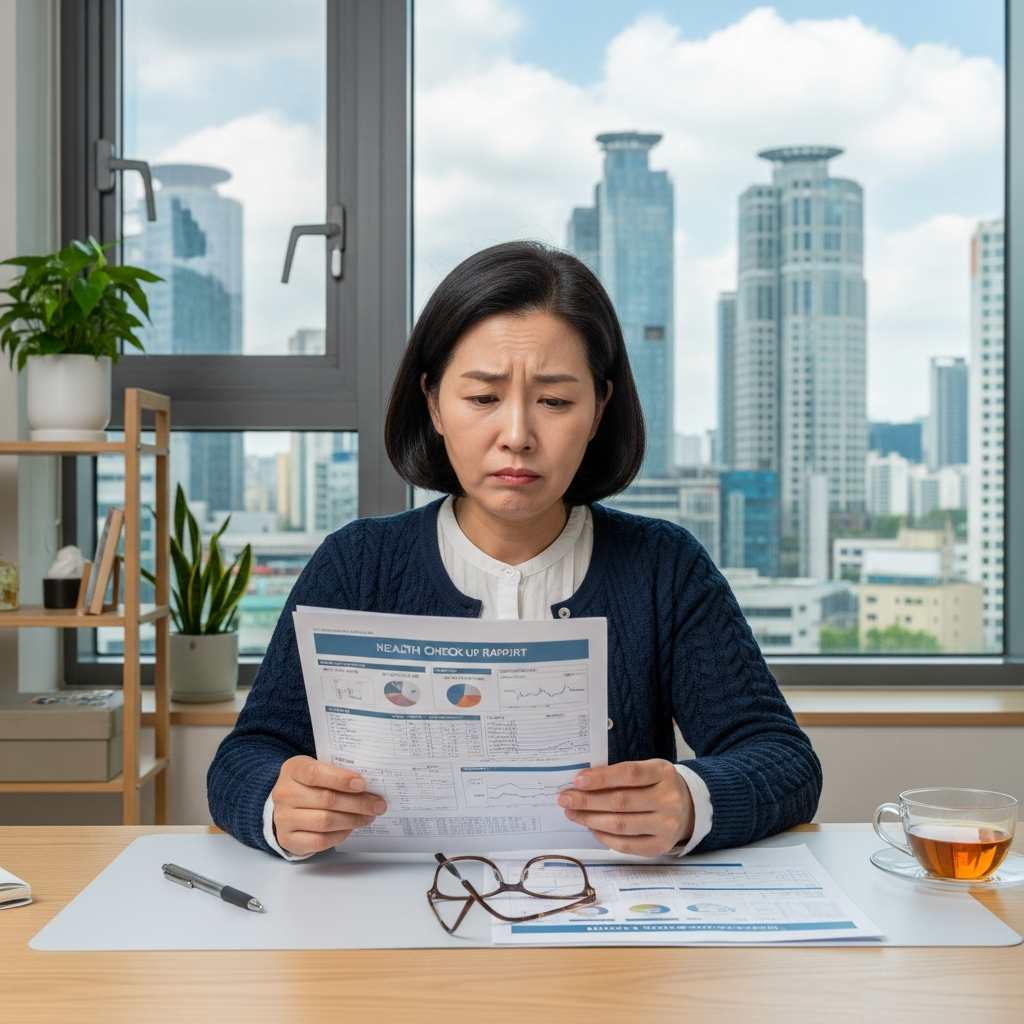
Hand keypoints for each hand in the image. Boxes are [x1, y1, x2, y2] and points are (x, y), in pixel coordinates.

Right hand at [270, 756, 386, 855]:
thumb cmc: (309, 784)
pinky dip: (340, 835)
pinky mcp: (288, 840)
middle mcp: (284, 794)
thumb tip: (368, 785)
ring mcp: (283, 819)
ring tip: (369, 816)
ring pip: (325, 822)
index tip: (363, 784)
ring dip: (352, 820)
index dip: (341, 779)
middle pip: (325, 800)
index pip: (315, 773)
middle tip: (378, 805)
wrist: (285, 806)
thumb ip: (337, 773)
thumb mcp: (318, 769)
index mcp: (292, 770)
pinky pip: (320, 841)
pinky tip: (350, 828)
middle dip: (357, 803)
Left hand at [557, 759, 694, 856]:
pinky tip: (590, 827)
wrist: (687, 807)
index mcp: (663, 773)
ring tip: (572, 813)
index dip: (601, 778)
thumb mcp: (646, 770)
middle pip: (621, 802)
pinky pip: (626, 845)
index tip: (577, 780)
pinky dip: (604, 836)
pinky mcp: (660, 846)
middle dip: (588, 801)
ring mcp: (667, 825)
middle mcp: (669, 800)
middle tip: (565, 799)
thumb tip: (582, 784)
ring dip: (590, 819)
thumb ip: (620, 775)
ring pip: (621, 825)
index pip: (629, 774)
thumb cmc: (656, 784)